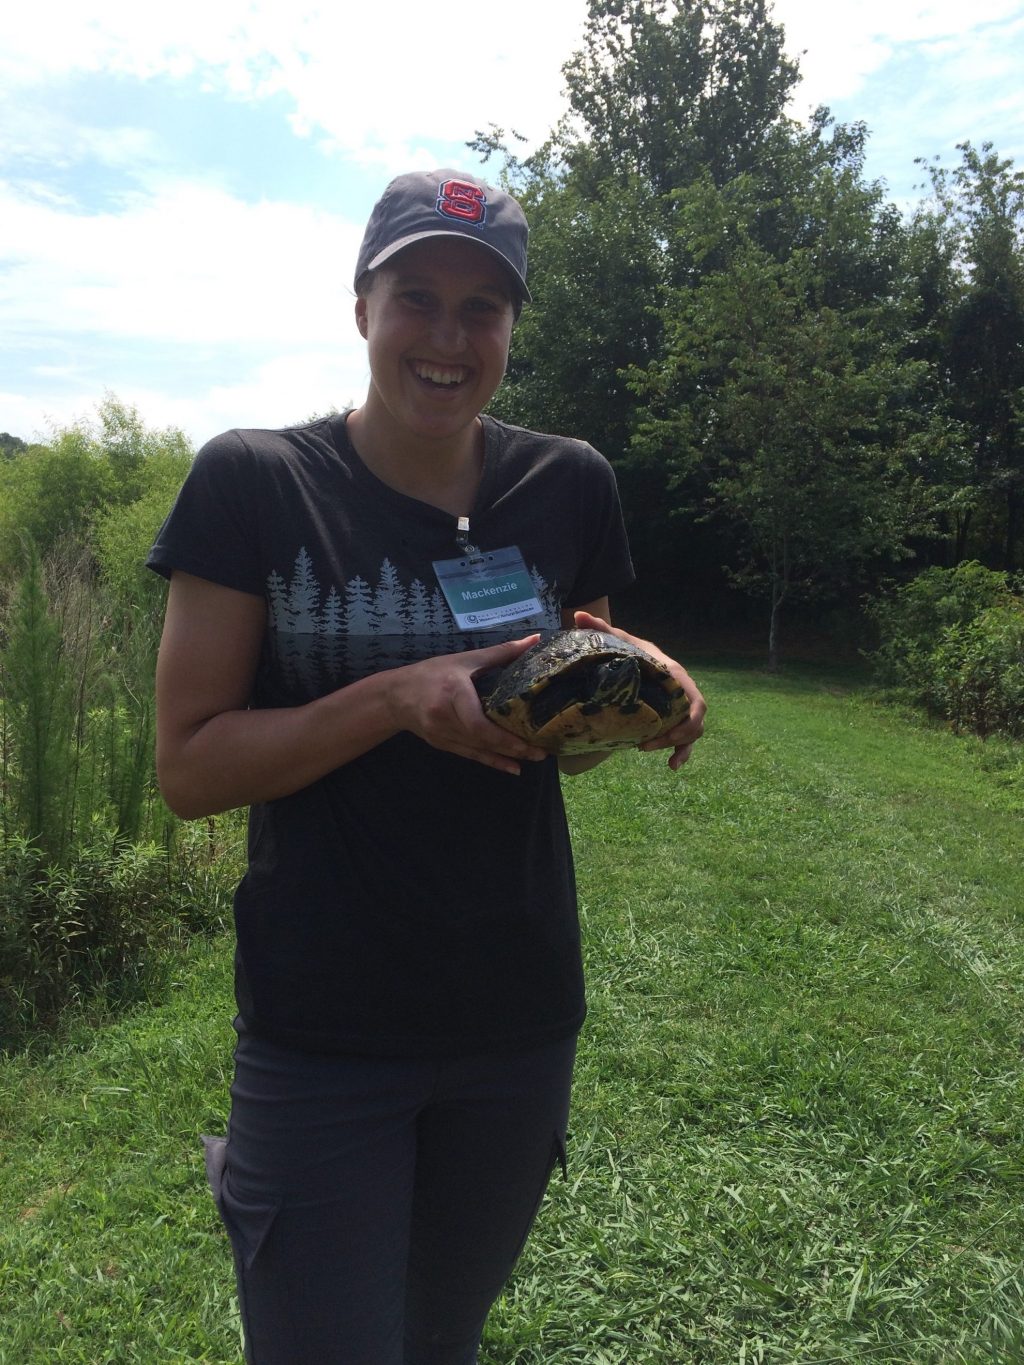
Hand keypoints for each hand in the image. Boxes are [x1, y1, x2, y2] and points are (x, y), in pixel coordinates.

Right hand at [385, 634, 547, 775]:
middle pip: (481, 739)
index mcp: (453, 693)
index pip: (477, 722)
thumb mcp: (465, 659)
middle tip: (541, 753)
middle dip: (512, 749)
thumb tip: (534, 639)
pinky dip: (492, 762)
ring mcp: (441, 734)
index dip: (502, 737)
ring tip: (532, 759)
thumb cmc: (432, 673)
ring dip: (506, 757)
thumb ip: (500, 652)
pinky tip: (511, 767)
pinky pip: (470, 756)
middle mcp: (445, 717)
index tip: (528, 740)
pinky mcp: (442, 744)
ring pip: (477, 751)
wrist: (395, 695)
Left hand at [571, 610, 706, 771]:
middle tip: (645, 745)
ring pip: (691, 731)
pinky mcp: (675, 718)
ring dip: (674, 745)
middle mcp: (682, 690)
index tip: (668, 728)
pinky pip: (686, 739)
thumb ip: (601, 628)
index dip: (688, 717)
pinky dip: (681, 753)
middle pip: (694, 720)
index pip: (694, 698)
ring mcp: (680, 706)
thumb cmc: (627, 649)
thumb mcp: (617, 640)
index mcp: (673, 674)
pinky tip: (672, 766)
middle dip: (675, 736)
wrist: (633, 657)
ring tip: (644, 749)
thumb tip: (579, 614)